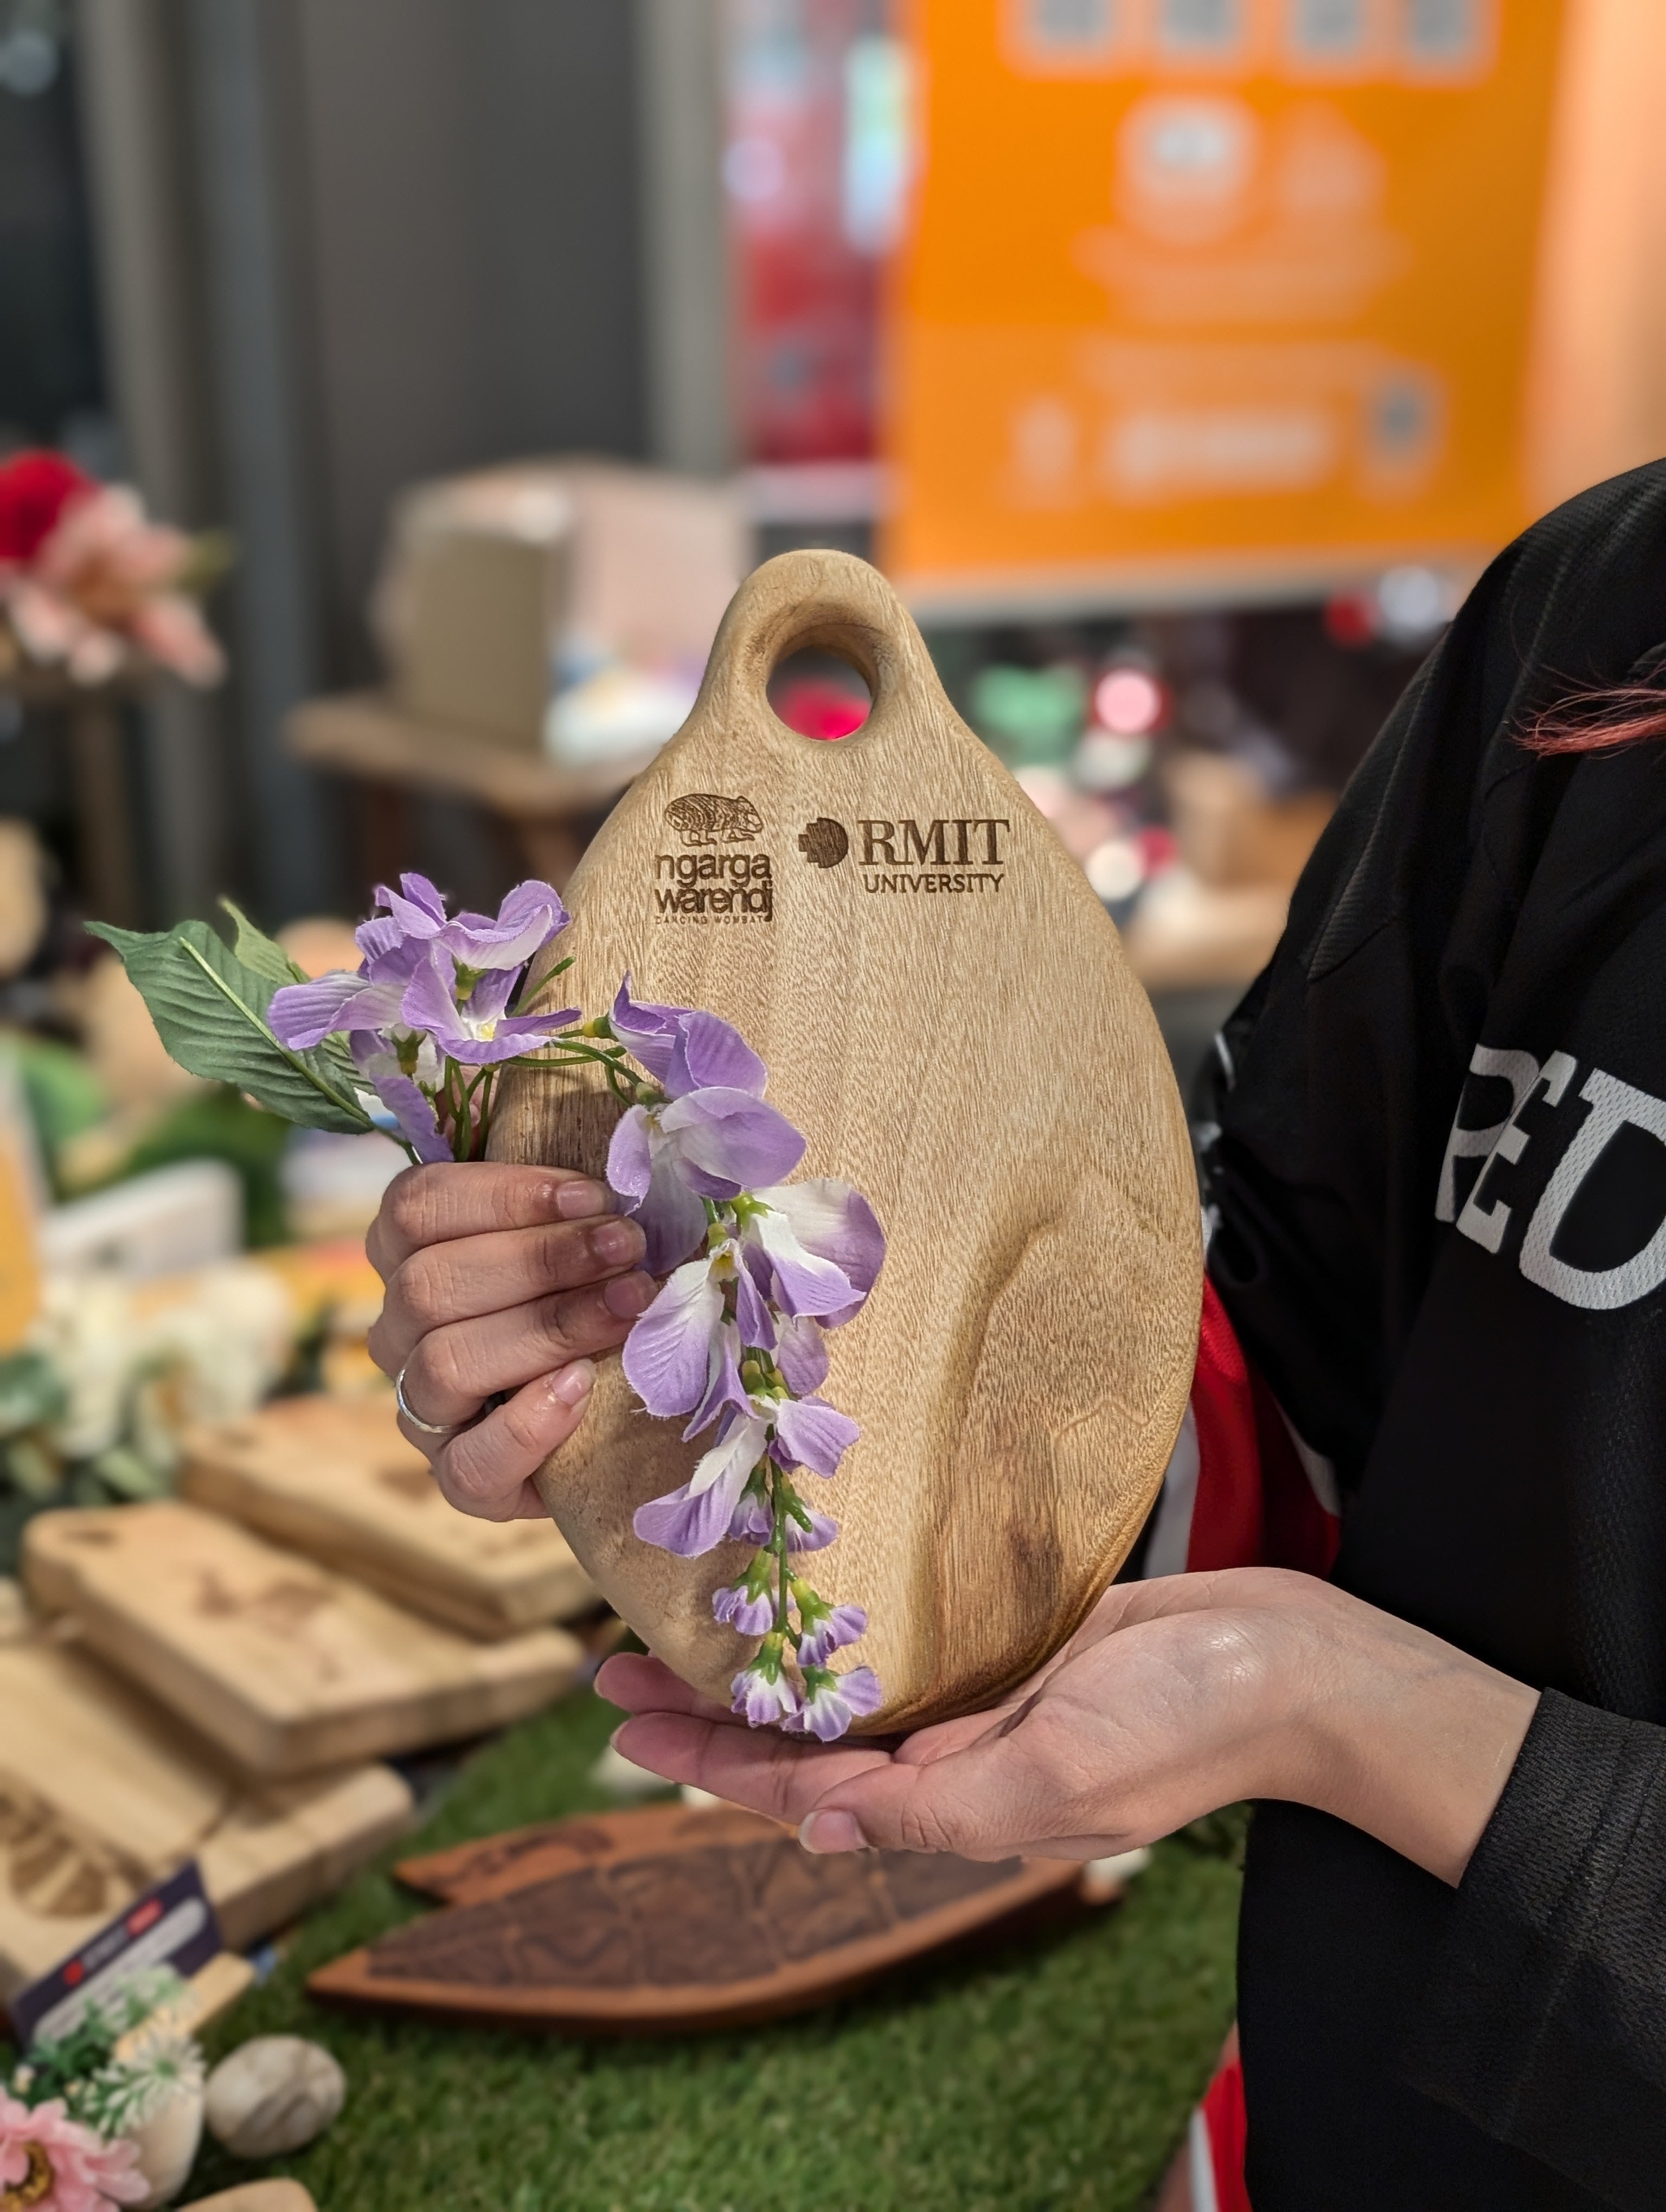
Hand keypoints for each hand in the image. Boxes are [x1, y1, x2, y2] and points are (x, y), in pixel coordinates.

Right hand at [367, 1162, 656, 1521]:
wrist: (608, 1413)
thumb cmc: (588, 1292)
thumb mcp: (574, 1234)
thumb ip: (576, 1197)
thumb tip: (633, 1142)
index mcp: (408, 1254)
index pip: (416, 1205)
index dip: (504, 1194)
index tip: (594, 1193)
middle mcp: (398, 1330)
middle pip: (430, 1283)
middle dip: (539, 1259)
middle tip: (627, 1245)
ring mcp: (420, 1408)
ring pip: (443, 1365)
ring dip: (546, 1329)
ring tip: (629, 1305)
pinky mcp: (459, 1478)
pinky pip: (468, 1465)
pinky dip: (527, 1427)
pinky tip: (582, 1389)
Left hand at [600, 1568, 1538, 1885]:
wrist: (1293, 1661)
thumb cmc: (1187, 1721)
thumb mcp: (1055, 1778)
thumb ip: (938, 1806)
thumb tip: (822, 1827)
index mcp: (957, 1798)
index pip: (802, 1783)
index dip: (707, 1757)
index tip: (621, 1718)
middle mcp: (956, 1749)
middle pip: (806, 1734)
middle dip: (710, 1707)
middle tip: (616, 1659)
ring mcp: (985, 1692)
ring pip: (848, 1684)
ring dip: (771, 1660)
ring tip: (687, 1622)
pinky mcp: (1015, 1638)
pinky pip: (913, 1636)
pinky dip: (852, 1621)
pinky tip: (810, 1591)